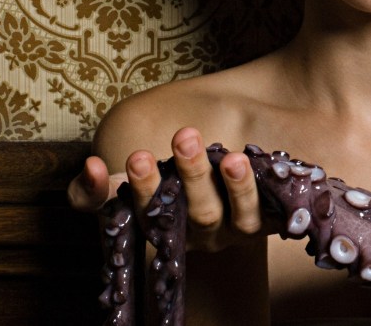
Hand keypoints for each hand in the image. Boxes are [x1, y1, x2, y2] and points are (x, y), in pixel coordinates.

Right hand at [67, 127, 264, 251]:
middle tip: (185, 136)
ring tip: (232, 158)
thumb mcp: (132, 182)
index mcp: (165, 226)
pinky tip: (274, 173)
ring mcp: (240, 229)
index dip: (142, 187)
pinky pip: (280, 214)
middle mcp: (203, 233)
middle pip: (199, 212)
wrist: (230, 174)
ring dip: (238, 188)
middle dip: (191, 174)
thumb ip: (98, 187)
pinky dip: (279, 197)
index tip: (137, 155)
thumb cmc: (172, 181)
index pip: (149, 213)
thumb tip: (89, 169)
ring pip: (242, 217)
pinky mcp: (274, 221)